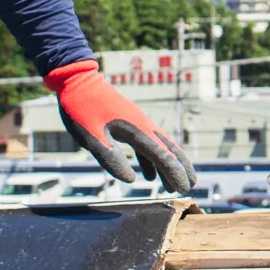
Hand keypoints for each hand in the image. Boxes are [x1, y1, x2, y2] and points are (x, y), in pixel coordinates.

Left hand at [44, 61, 196, 192]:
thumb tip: (131, 180)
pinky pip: (147, 144)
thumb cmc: (81, 108)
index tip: (184, 189)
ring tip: (172, 187)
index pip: (162, 154)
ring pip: (160, 146)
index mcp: (136, 129)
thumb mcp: (91, 136)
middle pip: (169, 148)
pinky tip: (150, 176)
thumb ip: (110, 157)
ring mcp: (138, 123)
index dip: (174, 173)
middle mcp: (143, 125)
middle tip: (191, 187)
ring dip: (168, 166)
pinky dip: (152, 160)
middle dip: (182, 168)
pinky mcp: (130, 123)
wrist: (77, 80)